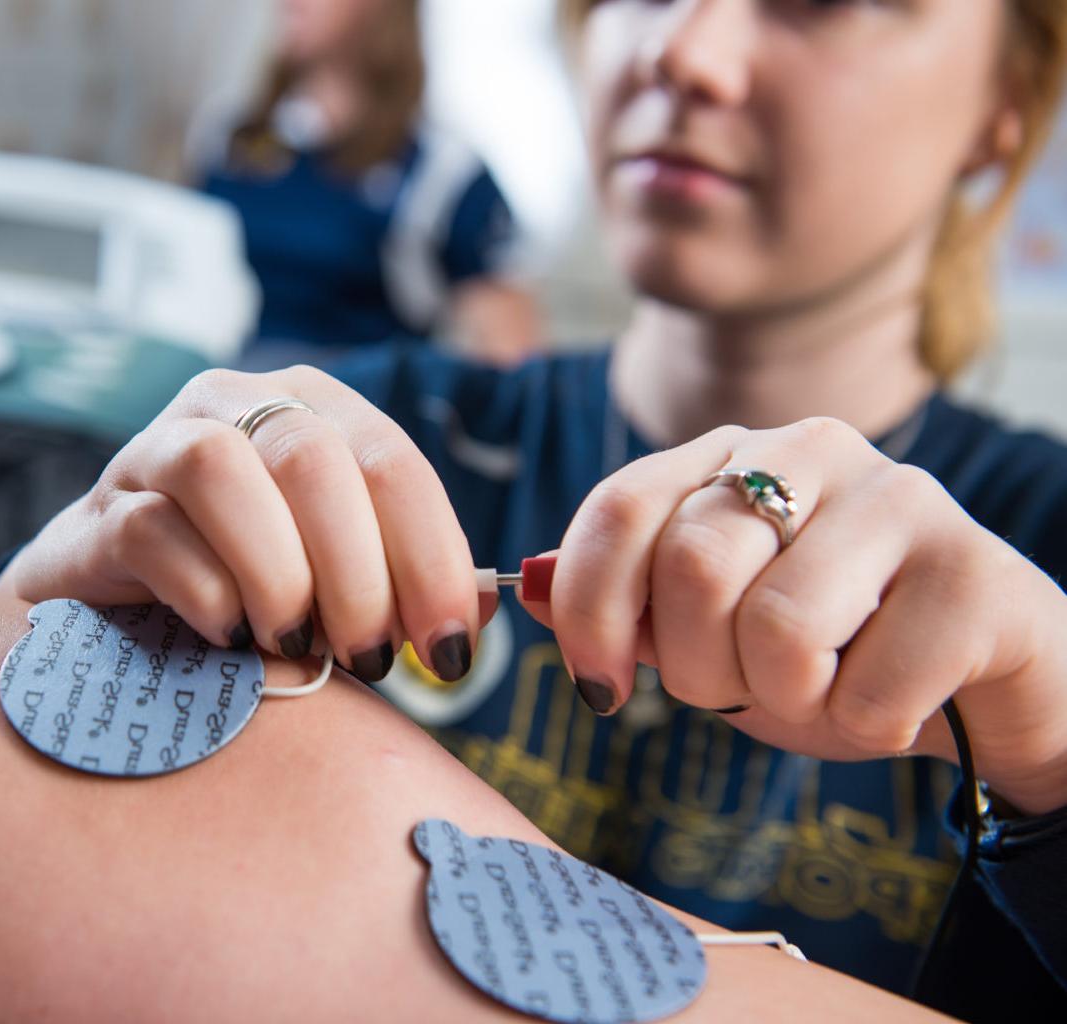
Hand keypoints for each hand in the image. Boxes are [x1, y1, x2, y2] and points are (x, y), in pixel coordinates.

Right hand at [0, 366, 494, 683]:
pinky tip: (229, 637)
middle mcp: (231, 405)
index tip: (448, 647)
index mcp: (308, 405)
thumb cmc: (251, 586)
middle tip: (368, 657)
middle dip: (358, 572)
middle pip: (311, 458)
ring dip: (275, 571)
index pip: (391, 459)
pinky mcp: (97, 516)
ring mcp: (152, 451)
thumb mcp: (339, 572)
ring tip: (293, 641)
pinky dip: (204, 592)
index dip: (432, 556)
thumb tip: (480, 612)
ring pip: (219, 468)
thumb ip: (407, 581)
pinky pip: (150, 531)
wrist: (121, 604)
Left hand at [523, 417, 1066, 814]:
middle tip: (739, 685)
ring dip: (784, 699)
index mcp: (731, 454)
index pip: (620, 509)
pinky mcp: (976, 573)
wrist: (983, 682)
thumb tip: (532, 584)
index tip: (596, 686)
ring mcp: (901, 498)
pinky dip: (861, 725)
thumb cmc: (829, 649)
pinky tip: (894, 695)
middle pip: (692, 567)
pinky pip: (864, 689)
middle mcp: (812, 449)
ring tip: (822, 685)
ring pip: (776, 627)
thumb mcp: (704, 633)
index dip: (590, 609)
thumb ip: (622, 607)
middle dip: (696, 667)